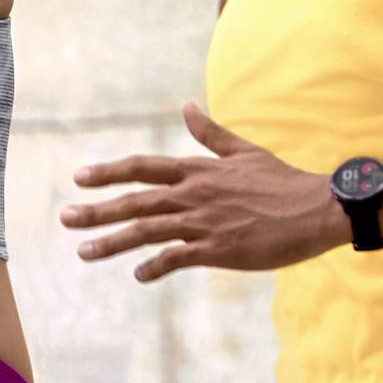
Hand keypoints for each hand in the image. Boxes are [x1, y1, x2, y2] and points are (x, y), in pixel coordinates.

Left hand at [60, 102, 347, 280]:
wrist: (317, 208)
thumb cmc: (283, 181)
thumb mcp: (244, 150)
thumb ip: (211, 134)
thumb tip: (188, 108)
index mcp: (198, 171)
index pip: (143, 168)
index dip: (109, 172)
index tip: (80, 178)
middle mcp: (194, 194)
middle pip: (135, 200)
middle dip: (96, 209)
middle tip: (65, 218)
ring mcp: (204, 222)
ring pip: (147, 231)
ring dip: (112, 242)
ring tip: (84, 252)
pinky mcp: (218, 250)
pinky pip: (176, 258)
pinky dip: (155, 267)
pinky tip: (138, 275)